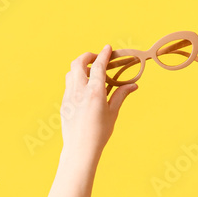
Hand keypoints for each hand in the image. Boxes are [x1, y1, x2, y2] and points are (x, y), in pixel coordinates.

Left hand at [61, 45, 137, 166]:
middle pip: (78, 64)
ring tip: (91, 72)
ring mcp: (69, 97)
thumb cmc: (99, 132)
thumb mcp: (113, 112)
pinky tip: (86, 88)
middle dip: (87, 56)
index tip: (108, 47)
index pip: (98, 66)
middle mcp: (79, 91)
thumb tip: (133, 85)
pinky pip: (68, 85)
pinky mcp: (64, 104)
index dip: (103, 54)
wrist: (80, 149)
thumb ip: (121, 95)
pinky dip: (76, 80)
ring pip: (70, 73)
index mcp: (94, 92)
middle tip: (97, 57)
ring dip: (80, 67)